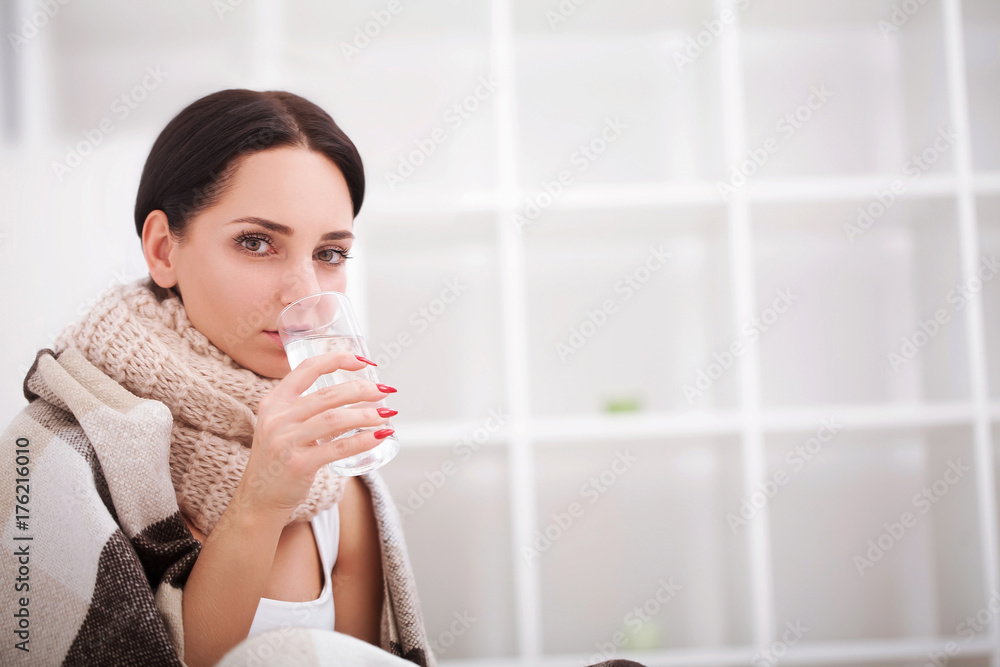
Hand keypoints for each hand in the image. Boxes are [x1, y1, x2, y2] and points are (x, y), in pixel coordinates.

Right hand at [234, 350, 394, 523]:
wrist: (258, 499)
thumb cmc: (279, 459)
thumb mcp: (284, 427)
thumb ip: (308, 411)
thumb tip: (357, 399)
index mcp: (273, 402)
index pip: (306, 369)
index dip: (336, 359)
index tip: (362, 361)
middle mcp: (277, 418)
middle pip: (327, 395)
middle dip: (361, 389)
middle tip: (384, 390)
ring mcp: (286, 441)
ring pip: (335, 419)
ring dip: (366, 415)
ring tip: (387, 414)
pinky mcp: (298, 464)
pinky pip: (337, 447)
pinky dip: (362, 440)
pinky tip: (379, 436)